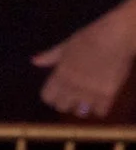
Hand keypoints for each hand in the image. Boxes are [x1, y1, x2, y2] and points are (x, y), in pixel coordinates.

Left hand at [33, 2, 135, 119]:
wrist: (115, 37)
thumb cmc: (89, 38)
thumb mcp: (66, 46)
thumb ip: (50, 56)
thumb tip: (34, 61)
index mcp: (60, 73)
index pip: (47, 97)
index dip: (52, 96)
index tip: (58, 93)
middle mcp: (72, 85)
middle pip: (62, 106)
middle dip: (66, 102)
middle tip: (73, 96)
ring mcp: (90, 91)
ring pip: (80, 112)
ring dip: (83, 106)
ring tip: (88, 99)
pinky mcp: (108, 94)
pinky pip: (100, 112)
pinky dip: (100, 107)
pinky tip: (102, 99)